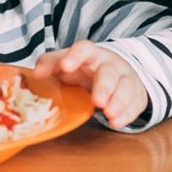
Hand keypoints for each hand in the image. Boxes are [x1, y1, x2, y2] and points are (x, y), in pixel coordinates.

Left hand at [33, 40, 149, 128]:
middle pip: (108, 73)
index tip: (65, 67)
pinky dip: (127, 113)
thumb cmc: (83, 69)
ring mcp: (125, 78)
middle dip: (104, 87)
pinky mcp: (136, 94)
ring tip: (109, 114)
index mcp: (90, 55)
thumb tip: (36, 73)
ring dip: (119, 101)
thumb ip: (50, 64)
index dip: (75, 56)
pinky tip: (117, 122)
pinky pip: (135, 103)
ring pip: (126, 87)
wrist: (114, 72)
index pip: (84, 49)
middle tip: (98, 101)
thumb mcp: (66, 63)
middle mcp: (110, 64)